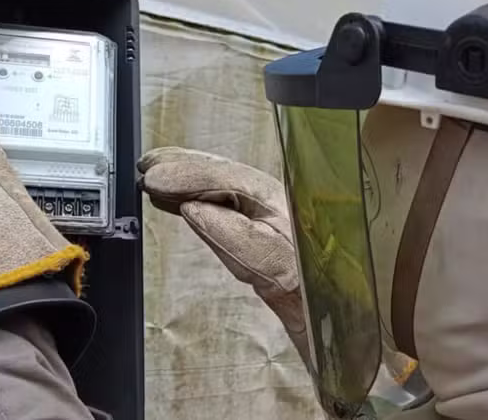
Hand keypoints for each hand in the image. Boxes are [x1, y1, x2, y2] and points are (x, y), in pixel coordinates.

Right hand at [136, 147, 308, 364]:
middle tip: (149, 166)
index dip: (192, 175)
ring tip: (157, 176)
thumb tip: (197, 208)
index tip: (157, 177)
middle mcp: (282, 204)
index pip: (232, 179)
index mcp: (286, 205)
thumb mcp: (274, 269)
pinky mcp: (267, 235)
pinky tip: (182, 201)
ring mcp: (276, 217)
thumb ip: (236, 238)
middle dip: (187, 168)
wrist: (338, 320)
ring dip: (190, 180)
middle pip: (229, 176)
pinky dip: (202, 200)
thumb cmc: (315, 296)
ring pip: (227, 188)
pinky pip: (230, 207)